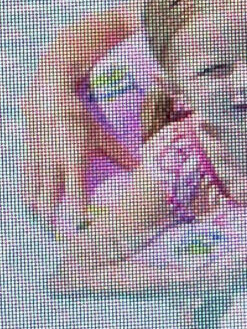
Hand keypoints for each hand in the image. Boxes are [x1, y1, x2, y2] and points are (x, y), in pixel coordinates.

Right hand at [23, 76, 137, 226]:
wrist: (48, 96)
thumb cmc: (79, 114)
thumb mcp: (99, 133)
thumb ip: (117, 151)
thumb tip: (137, 165)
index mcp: (73, 157)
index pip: (75, 188)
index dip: (76, 206)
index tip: (79, 224)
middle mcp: (52, 161)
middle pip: (49, 194)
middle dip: (49, 214)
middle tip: (53, 232)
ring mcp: (37, 158)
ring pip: (33, 188)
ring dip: (35, 206)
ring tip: (38, 222)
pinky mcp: (28, 153)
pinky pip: (25, 177)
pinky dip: (26, 191)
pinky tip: (27, 201)